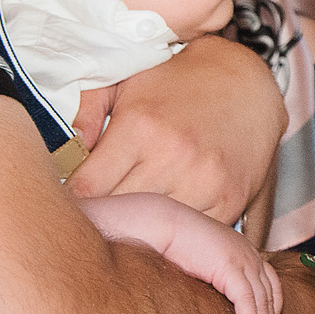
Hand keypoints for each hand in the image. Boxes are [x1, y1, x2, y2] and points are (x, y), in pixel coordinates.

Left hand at [70, 35, 280, 223]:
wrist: (249, 83)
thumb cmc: (180, 81)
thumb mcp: (127, 78)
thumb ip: (87, 107)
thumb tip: (65, 150)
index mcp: (140, 126)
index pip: (87, 187)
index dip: (73, 199)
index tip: (71, 202)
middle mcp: (173, 156)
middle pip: (117, 211)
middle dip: (103, 214)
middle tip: (95, 215)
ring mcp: (204, 181)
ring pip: (153, 229)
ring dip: (139, 228)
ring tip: (131, 219)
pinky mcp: (229, 200)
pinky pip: (189, 235)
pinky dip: (176, 233)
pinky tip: (167, 222)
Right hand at [77, 192, 284, 313]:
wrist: (160, 224)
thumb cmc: (174, 245)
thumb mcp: (203, 265)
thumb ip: (214, 280)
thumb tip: (212, 306)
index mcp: (245, 253)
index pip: (270, 287)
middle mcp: (250, 255)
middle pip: (270, 299)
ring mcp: (243, 259)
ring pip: (261, 303)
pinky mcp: (230, 266)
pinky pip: (246, 301)